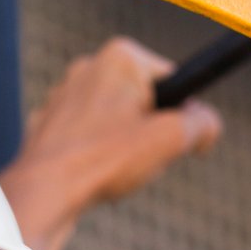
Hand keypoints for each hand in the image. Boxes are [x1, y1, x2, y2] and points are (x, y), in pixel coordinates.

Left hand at [0, 36, 223, 249]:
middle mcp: (89, 66)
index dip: (182, 116)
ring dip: (122, 148)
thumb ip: (201, 124)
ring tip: (111, 169)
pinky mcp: (48, 123)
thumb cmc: (103, 160)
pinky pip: (87, 140)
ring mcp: (64, 94)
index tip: (174, 141)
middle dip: (149, 133)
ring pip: (115, 123)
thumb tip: (208, 125)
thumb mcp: (170, 140)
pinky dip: (94, 158)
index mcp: (121, 57)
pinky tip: (87, 175)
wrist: (42, 192)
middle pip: (144, 103)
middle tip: (140, 158)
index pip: (173, 82)